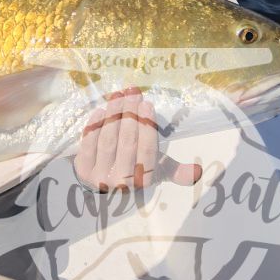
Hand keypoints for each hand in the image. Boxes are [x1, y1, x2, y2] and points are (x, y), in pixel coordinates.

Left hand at [74, 87, 201, 192]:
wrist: (100, 185)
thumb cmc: (133, 171)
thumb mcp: (156, 173)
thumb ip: (176, 171)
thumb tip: (198, 171)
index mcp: (143, 181)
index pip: (147, 152)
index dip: (147, 127)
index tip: (147, 104)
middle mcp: (121, 182)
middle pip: (126, 144)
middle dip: (130, 116)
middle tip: (133, 94)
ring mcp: (99, 176)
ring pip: (107, 141)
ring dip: (113, 115)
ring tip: (118, 96)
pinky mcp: (82, 168)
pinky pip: (88, 143)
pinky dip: (94, 125)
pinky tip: (101, 110)